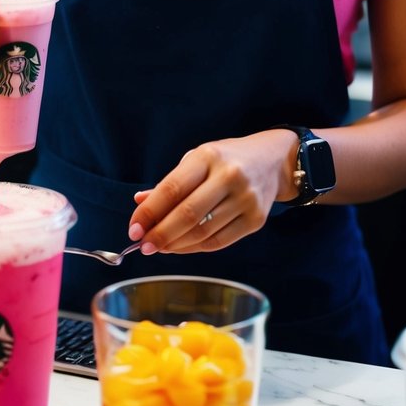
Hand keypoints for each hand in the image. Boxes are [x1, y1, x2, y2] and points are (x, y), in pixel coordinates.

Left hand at [127, 132, 297, 253]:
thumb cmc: (227, 159)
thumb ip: (170, 183)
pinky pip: (219, 241)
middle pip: (187, 214)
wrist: (272, 160)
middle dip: (160, 234)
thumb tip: (139, 203)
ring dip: (175, 245)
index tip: (133, 229)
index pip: (172, 188)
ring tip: (160, 247)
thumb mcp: (197, 160)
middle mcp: (229, 176)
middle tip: (143, 246)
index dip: (149, 212)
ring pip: (202, 232)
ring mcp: (245, 199)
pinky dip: (195, 248)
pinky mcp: (256, 220)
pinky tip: (181, 247)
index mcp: (208, 156)